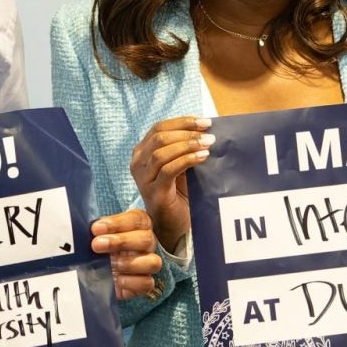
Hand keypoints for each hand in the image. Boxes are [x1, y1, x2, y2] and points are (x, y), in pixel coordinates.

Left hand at [91, 209, 163, 300]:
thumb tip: (92, 229)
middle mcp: (147, 243)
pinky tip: (116, 279)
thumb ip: (97, 230)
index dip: (117, 223)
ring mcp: (149, 264)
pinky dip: (131, 282)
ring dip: (129, 263)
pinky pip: (147, 283)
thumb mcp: (97, 235)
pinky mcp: (145, 284)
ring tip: (110, 264)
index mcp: (138, 225)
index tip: (96, 228)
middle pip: (146, 239)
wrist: (97, 273)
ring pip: (153, 262)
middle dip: (121, 241)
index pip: (136, 219)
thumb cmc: (99, 247)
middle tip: (97, 245)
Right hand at [128, 116, 212, 250]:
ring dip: (187, 145)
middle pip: (159, 137)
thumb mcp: (180, 164)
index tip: (205, 122)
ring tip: (207, 144)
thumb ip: (185, 147)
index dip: (182, 122)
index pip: (159, 128)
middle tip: (209, 134)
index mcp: (142, 151)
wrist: (174, 225)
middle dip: (187, 132)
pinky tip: (202, 157)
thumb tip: (207, 128)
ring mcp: (143, 178)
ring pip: (161, 151)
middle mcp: (138, 162)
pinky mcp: (153, 192)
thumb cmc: (179, 192)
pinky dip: (186, 159)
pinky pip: (168, 170)